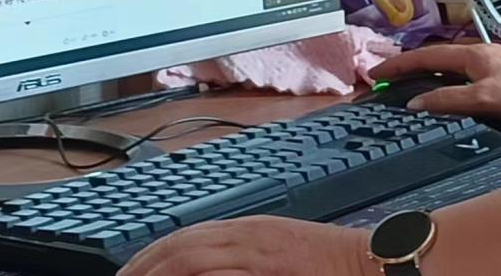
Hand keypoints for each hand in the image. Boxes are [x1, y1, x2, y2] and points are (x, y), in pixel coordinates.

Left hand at [117, 216, 370, 275]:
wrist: (369, 264)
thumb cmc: (329, 265)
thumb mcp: (278, 250)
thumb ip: (242, 257)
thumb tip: (208, 265)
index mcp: (248, 229)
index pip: (184, 237)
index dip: (150, 255)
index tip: (131, 272)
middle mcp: (246, 236)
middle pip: (178, 245)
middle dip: (142, 265)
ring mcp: (254, 254)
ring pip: (188, 256)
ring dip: (155, 270)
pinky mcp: (263, 267)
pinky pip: (215, 272)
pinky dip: (188, 274)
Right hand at [368, 44, 500, 124]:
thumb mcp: (484, 99)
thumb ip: (449, 99)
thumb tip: (414, 103)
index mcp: (471, 53)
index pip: (425, 56)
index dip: (399, 64)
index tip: (375, 73)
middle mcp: (476, 52)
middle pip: (433, 56)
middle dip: (406, 65)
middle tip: (383, 77)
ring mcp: (487, 62)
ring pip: (446, 63)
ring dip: (422, 71)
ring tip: (403, 82)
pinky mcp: (496, 73)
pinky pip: (457, 72)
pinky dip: (439, 77)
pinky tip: (439, 88)